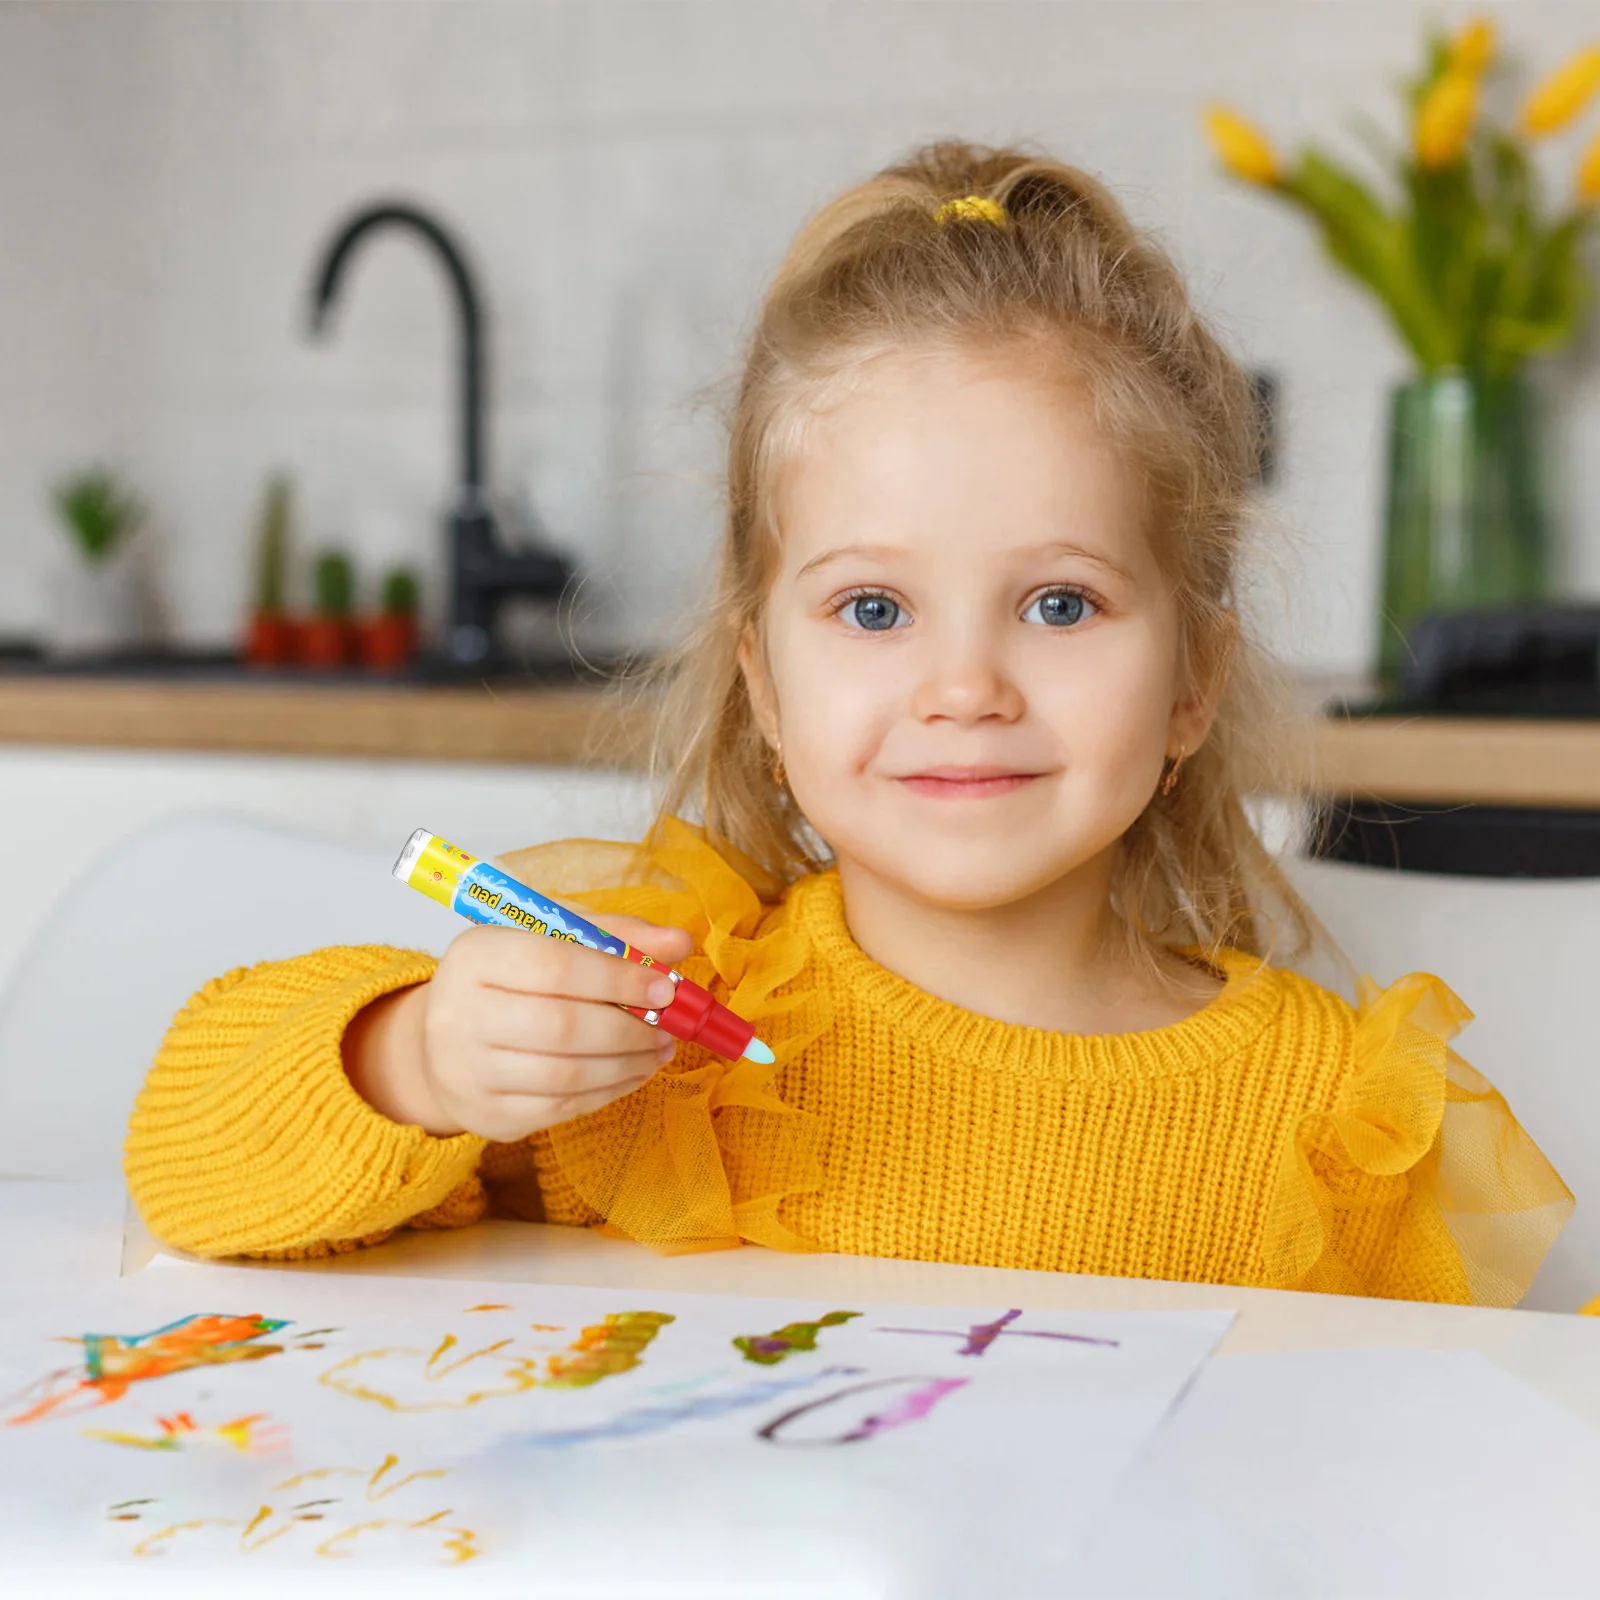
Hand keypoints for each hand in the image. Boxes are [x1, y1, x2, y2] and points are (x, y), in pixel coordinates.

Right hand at [344, 912, 694, 1140]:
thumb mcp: (551, 937)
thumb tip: (678, 943)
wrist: (444, 1040)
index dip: (618, 978)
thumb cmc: (510, 978)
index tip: (664, 988)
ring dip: (627, 1064)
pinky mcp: (486, 1115)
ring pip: (566, 1075)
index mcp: (476, 955)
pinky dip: (609, 1091)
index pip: (555, 966)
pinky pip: (561, 1108)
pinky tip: (632, 1072)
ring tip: (658, 1049)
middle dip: (629, 1029)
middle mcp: (457, 1015)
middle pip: (561, 1026)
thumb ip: (614, 934)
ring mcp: (467, 1072)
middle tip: (668, 1027)